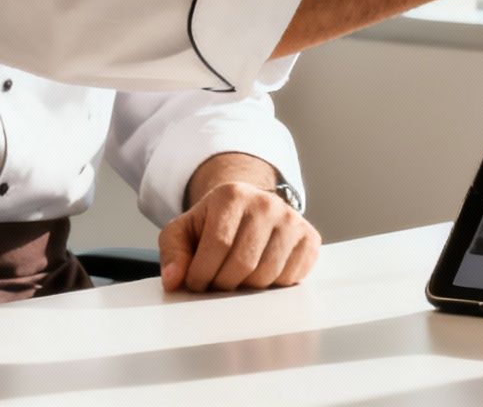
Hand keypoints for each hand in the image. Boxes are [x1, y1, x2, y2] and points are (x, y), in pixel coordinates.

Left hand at [159, 180, 320, 292]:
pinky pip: (291, 277)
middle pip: (243, 263)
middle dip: (223, 283)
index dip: (201, 273)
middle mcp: (266, 202)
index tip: (195, 282)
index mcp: (232, 195)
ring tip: (237, 276)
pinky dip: (273, 285)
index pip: (217, 245)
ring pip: (267, 274)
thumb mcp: (183, 231)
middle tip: (216, 282)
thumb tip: (173, 280)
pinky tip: (261, 273)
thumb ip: (173, 253)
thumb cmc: (213, 224)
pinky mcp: (309, 238)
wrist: (249, 210)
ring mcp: (292, 220)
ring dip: (247, 287)